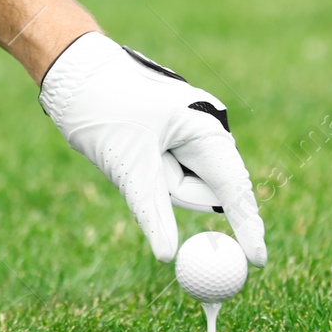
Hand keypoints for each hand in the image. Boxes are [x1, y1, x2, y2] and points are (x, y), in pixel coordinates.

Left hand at [39, 32, 266, 265]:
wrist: (74, 71)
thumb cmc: (104, 108)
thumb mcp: (129, 165)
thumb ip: (153, 212)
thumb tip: (167, 256)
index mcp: (205, 128)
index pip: (235, 188)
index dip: (248, 227)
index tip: (257, 261)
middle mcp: (204, 130)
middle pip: (205, 190)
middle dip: (172, 190)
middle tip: (144, 164)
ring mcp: (189, 134)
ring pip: (181, 185)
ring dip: (154, 180)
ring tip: (129, 145)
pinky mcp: (171, 139)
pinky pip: (167, 175)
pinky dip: (150, 173)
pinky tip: (132, 145)